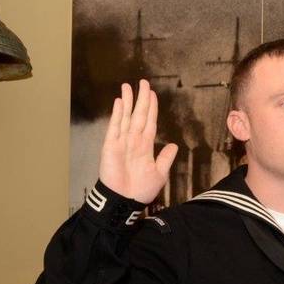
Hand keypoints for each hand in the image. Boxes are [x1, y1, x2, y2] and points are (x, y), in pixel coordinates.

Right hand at [98, 80, 177, 203]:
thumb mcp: (159, 173)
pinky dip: (117, 114)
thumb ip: (165, 158)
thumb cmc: (140, 190)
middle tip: (143, 82)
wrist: (125, 201)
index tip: (153, 94)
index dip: (151, 108)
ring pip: (125, 116)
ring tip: (128, 86)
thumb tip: (174, 146)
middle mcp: (133, 140)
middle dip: (142, 99)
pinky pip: (114, 127)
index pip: (149, 122)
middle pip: (138, 114)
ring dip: (127, 101)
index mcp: (145, 146)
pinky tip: (119, 102)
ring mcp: (121, 142)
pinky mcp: (110, 146)